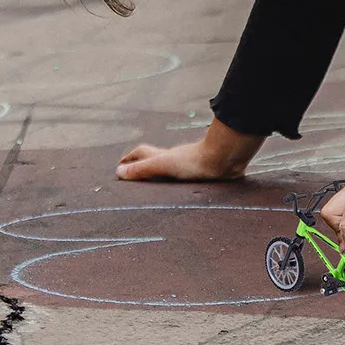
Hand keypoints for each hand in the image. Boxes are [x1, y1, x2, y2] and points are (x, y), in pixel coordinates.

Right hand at [116, 117, 264, 181]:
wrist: (225, 160)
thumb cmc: (194, 161)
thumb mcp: (163, 165)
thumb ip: (142, 169)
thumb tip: (118, 172)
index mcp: (164, 156)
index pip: (142, 153)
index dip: (130, 158)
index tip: (120, 165)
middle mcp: (176, 159)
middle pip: (156, 159)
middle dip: (144, 165)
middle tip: (134, 175)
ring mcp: (190, 165)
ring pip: (172, 168)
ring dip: (162, 175)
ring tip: (156, 187)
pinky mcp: (203, 174)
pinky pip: (187, 178)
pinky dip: (179, 183)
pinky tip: (183, 191)